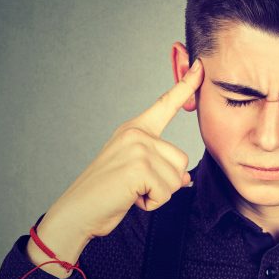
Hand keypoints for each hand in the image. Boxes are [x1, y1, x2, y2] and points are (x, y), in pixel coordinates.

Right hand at [27, 59, 203, 276]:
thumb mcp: (137, 174)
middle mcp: (136, 133)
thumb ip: (161, 168)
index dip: (185, 86)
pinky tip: (130, 198)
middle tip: (135, 186)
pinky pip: (166, 191)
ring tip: (131, 191)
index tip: (200, 66)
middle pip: (181, 160)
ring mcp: (138, 147)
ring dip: (158, 194)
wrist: (77, 212)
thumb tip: (185, 179)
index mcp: (134, 129)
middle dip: (165, 182)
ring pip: (176, 177)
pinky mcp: (139, 167)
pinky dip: (152, 203)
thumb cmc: (106, 194)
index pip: (165, 104)